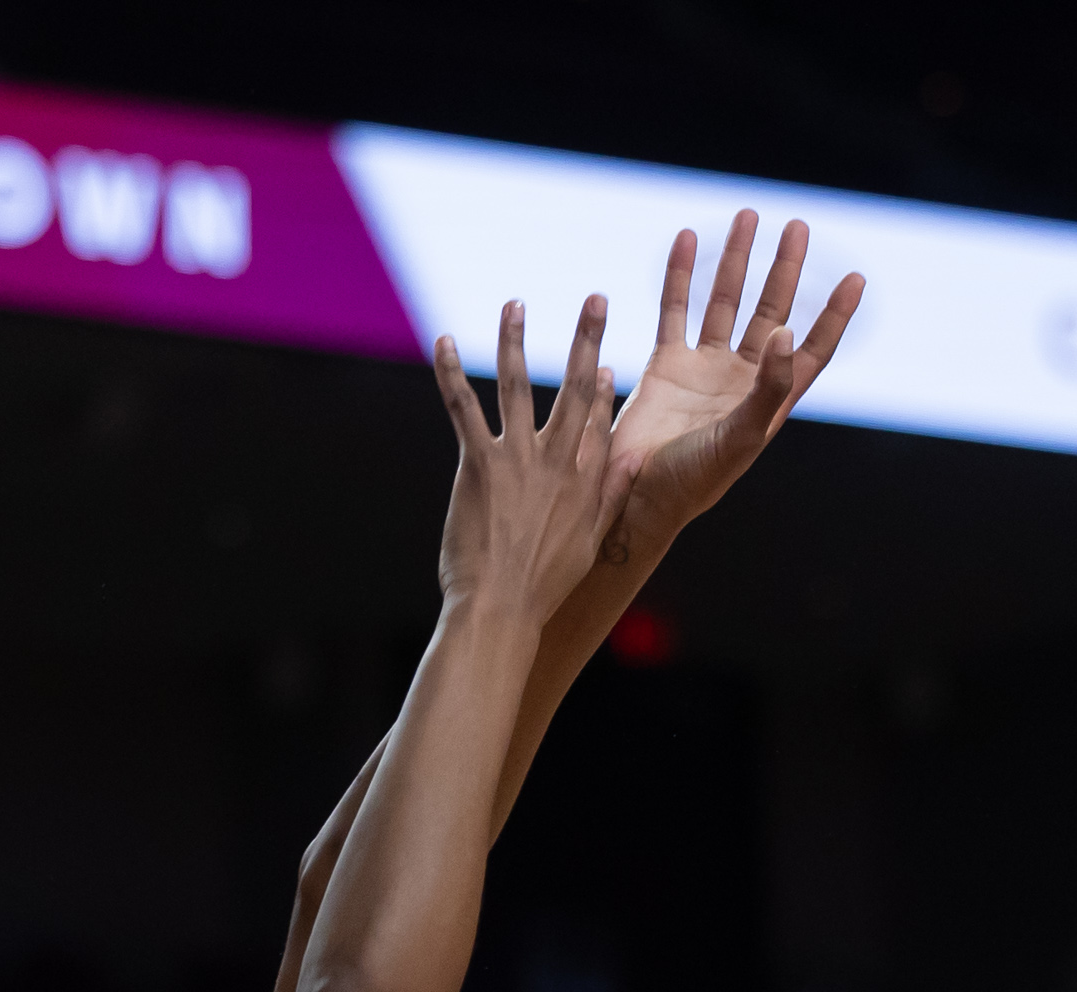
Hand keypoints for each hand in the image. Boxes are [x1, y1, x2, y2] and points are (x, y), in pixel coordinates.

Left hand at [433, 295, 637, 618]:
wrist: (501, 607)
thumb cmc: (543, 587)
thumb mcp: (591, 544)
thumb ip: (610, 499)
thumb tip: (633, 466)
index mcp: (586, 483)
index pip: (599, 421)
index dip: (603, 387)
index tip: (603, 360)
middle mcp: (558, 462)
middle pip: (577, 388)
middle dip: (586, 338)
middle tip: (596, 299)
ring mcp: (519, 460)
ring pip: (520, 385)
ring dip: (515, 339)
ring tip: (515, 304)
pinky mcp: (479, 464)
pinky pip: (463, 407)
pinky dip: (451, 371)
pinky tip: (443, 341)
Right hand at [605, 210, 863, 547]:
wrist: (637, 496)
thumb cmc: (695, 479)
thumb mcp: (740, 436)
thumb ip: (768, 387)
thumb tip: (789, 331)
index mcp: (771, 401)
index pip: (814, 349)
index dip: (834, 315)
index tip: (855, 277)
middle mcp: (742, 380)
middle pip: (772, 312)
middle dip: (785, 270)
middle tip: (798, 227)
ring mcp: (704, 369)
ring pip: (725, 302)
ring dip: (737, 261)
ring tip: (749, 217)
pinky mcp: (666, 365)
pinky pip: (675, 310)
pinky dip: (680, 275)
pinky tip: (689, 239)